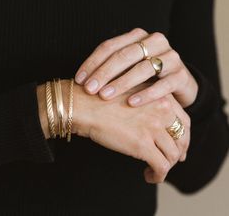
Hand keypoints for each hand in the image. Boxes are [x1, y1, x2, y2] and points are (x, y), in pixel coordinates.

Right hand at [72, 82, 190, 182]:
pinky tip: (148, 176)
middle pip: (182, 138)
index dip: (183, 136)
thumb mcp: (133, 94)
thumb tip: (153, 124)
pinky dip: (158, 175)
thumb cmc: (103, 99)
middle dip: (179, 152)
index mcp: (161, 97)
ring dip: (166, 166)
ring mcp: (153, 128)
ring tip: (155, 170)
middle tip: (173, 161)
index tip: (179, 146)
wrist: (86, 105)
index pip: (184, 121)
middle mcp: (162, 111)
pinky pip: (161, 166)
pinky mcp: (143, 145)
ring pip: (173, 154)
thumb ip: (148, 105)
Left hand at [75, 28, 197, 107]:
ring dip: (122, 83)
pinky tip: (131, 103)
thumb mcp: (128, 68)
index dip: (92, 63)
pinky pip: (163, 84)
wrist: (177, 84)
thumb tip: (83, 81)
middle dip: (105, 73)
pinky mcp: (181, 75)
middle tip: (90, 89)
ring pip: (143, 68)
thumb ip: (111, 69)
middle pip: (125, 55)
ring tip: (105, 96)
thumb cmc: (146, 77)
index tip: (79, 80)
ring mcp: (170, 57)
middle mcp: (155, 42)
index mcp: (138, 37)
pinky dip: (146, 94)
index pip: (110, 46)